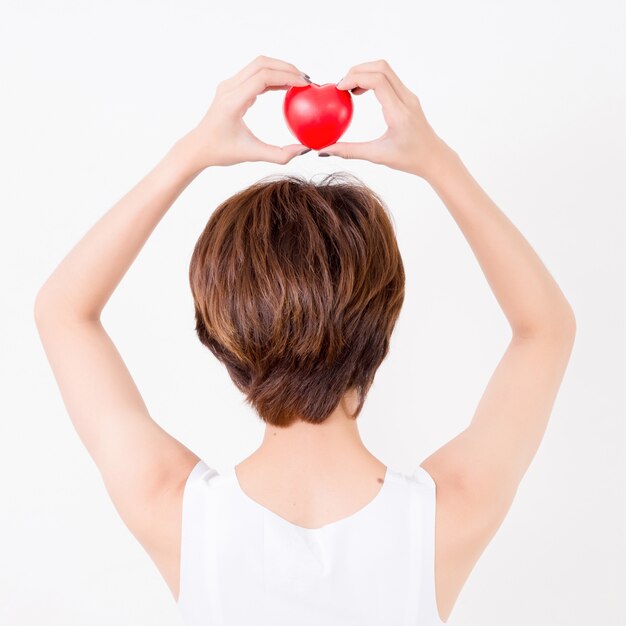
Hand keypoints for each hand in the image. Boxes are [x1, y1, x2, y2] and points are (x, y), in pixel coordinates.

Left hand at [184, 56, 312, 168]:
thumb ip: (279, 155)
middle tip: (306, 80)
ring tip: (298, 82)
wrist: (198, 147)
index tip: (304, 85)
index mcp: (233, 102)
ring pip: (258, 65)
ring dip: (280, 69)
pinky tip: (285, 86)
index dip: (286, 76)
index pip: (263, 78)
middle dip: (287, 68)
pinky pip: (254, 74)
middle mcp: (229, 88)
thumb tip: (304, 150)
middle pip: (262, 64)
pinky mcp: (231, 87)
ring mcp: (228, 85)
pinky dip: (272, 76)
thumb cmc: (221, 152)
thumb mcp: (252, 155)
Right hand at [319, 60, 450, 178]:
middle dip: (357, 71)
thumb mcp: (377, 156)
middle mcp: (406, 99)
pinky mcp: (408, 96)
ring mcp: (409, 96)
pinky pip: (389, 78)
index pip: (378, 81)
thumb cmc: (409, 159)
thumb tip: (324, 150)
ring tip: (350, 90)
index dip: (355, 78)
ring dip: (364, 73)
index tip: (339, 88)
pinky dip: (372, 79)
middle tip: (341, 86)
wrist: (434, 157)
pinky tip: (361, 93)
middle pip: (381, 67)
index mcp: (399, 113)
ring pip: (385, 69)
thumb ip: (349, 151)